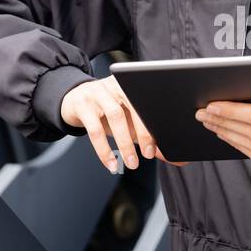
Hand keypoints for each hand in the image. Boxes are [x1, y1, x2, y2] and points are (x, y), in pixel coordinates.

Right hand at [60, 76, 185, 172]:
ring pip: (115, 117)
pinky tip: (111, 164)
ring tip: (131, 163)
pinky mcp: (82, 105)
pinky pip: (94, 129)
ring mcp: (98, 93)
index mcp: (132, 86)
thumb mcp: (128, 123)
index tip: (159, 146)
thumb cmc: (106, 113)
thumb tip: (177, 160)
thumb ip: (150, 139)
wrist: (73, 100)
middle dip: (143, 133)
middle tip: (148, 155)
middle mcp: (116, 86)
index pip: (148, 104)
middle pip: (133, 108)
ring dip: (124, 143)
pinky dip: (104, 150)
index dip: (155, 125)